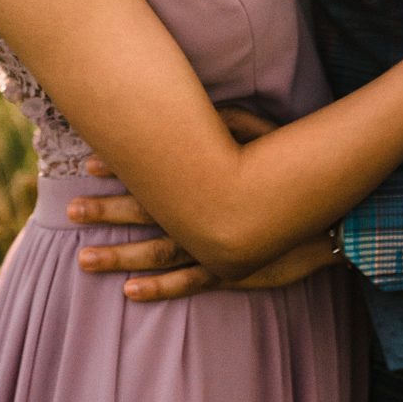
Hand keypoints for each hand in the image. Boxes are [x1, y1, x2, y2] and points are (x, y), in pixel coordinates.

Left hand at [71, 113, 287, 303]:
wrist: (332, 214)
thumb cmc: (293, 165)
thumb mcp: (264, 133)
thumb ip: (231, 119)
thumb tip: (198, 109)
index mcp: (208, 181)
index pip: (155, 174)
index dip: (121, 169)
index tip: (88, 163)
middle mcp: (206, 216)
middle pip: (146, 214)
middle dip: (106, 211)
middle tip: (70, 209)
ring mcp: (217, 248)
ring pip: (158, 254)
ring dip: (119, 257)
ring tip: (84, 259)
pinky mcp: (230, 272)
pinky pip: (188, 283)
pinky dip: (159, 289)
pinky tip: (130, 292)